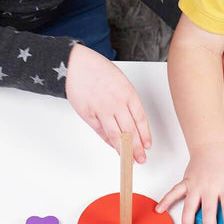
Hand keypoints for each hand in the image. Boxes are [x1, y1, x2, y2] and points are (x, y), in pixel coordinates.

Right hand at [65, 44, 150, 163]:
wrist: (76, 64)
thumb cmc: (98, 70)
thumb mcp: (121, 83)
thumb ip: (127, 103)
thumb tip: (130, 123)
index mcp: (128, 94)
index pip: (141, 119)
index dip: (145, 135)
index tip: (147, 146)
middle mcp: (117, 103)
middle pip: (130, 131)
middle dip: (137, 148)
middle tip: (141, 158)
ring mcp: (103, 110)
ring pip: (117, 135)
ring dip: (124, 150)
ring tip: (130, 160)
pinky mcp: (89, 115)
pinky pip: (102, 132)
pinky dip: (109, 142)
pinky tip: (114, 148)